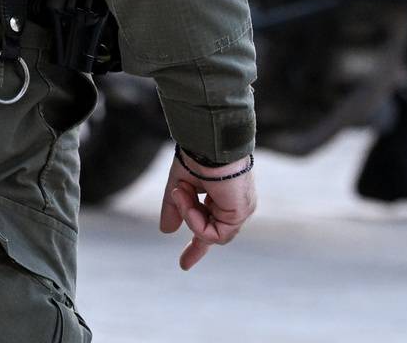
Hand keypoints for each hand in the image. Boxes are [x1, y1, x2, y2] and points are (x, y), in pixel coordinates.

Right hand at [159, 150, 256, 270]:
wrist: (209, 141)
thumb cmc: (198, 154)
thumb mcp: (180, 184)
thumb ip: (174, 208)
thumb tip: (166, 231)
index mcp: (223, 194)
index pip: (211, 222)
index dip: (197, 241)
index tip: (185, 262)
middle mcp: (234, 203)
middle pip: (215, 234)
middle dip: (198, 246)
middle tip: (184, 264)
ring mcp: (240, 209)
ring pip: (210, 233)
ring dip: (188, 214)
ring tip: (180, 190)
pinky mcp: (240, 213)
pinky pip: (212, 233)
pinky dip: (194, 219)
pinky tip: (188, 197)